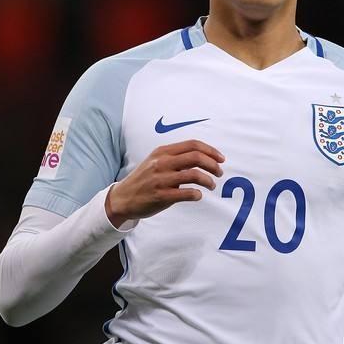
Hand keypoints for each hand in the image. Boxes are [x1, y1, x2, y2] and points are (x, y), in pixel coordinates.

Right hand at [105, 139, 224, 226]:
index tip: (221, 159)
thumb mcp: (156, 161)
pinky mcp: (161, 195)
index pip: (193, 145)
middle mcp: (162, 162)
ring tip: (212, 185)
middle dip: (213, 165)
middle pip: (196, 157)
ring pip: (194, 174)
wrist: (123, 198)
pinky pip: (186, 193)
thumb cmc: (145, 179)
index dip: (210, 151)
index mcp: (163, 152)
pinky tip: (198, 195)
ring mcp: (161, 179)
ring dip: (208, 180)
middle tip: (220, 173)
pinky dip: (197, 194)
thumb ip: (176, 157)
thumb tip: (204, 157)